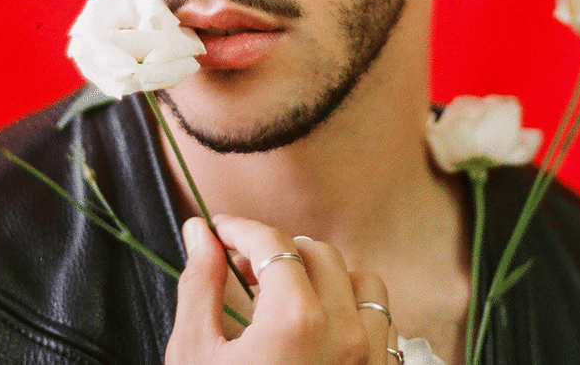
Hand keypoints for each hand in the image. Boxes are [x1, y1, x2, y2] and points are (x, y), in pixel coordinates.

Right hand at [166, 214, 398, 364]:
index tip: (220, 232)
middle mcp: (343, 334)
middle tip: (243, 268)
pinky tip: (319, 328)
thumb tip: (199, 233)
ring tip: (287, 295)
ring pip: (361, 282)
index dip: (240, 228)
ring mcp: (370, 361)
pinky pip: (383, 325)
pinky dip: (353, 312)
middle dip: (278, 250)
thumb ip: (199, 283)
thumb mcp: (196, 354)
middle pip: (317, 252)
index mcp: (294, 320)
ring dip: (324, 276)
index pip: (272, 241)